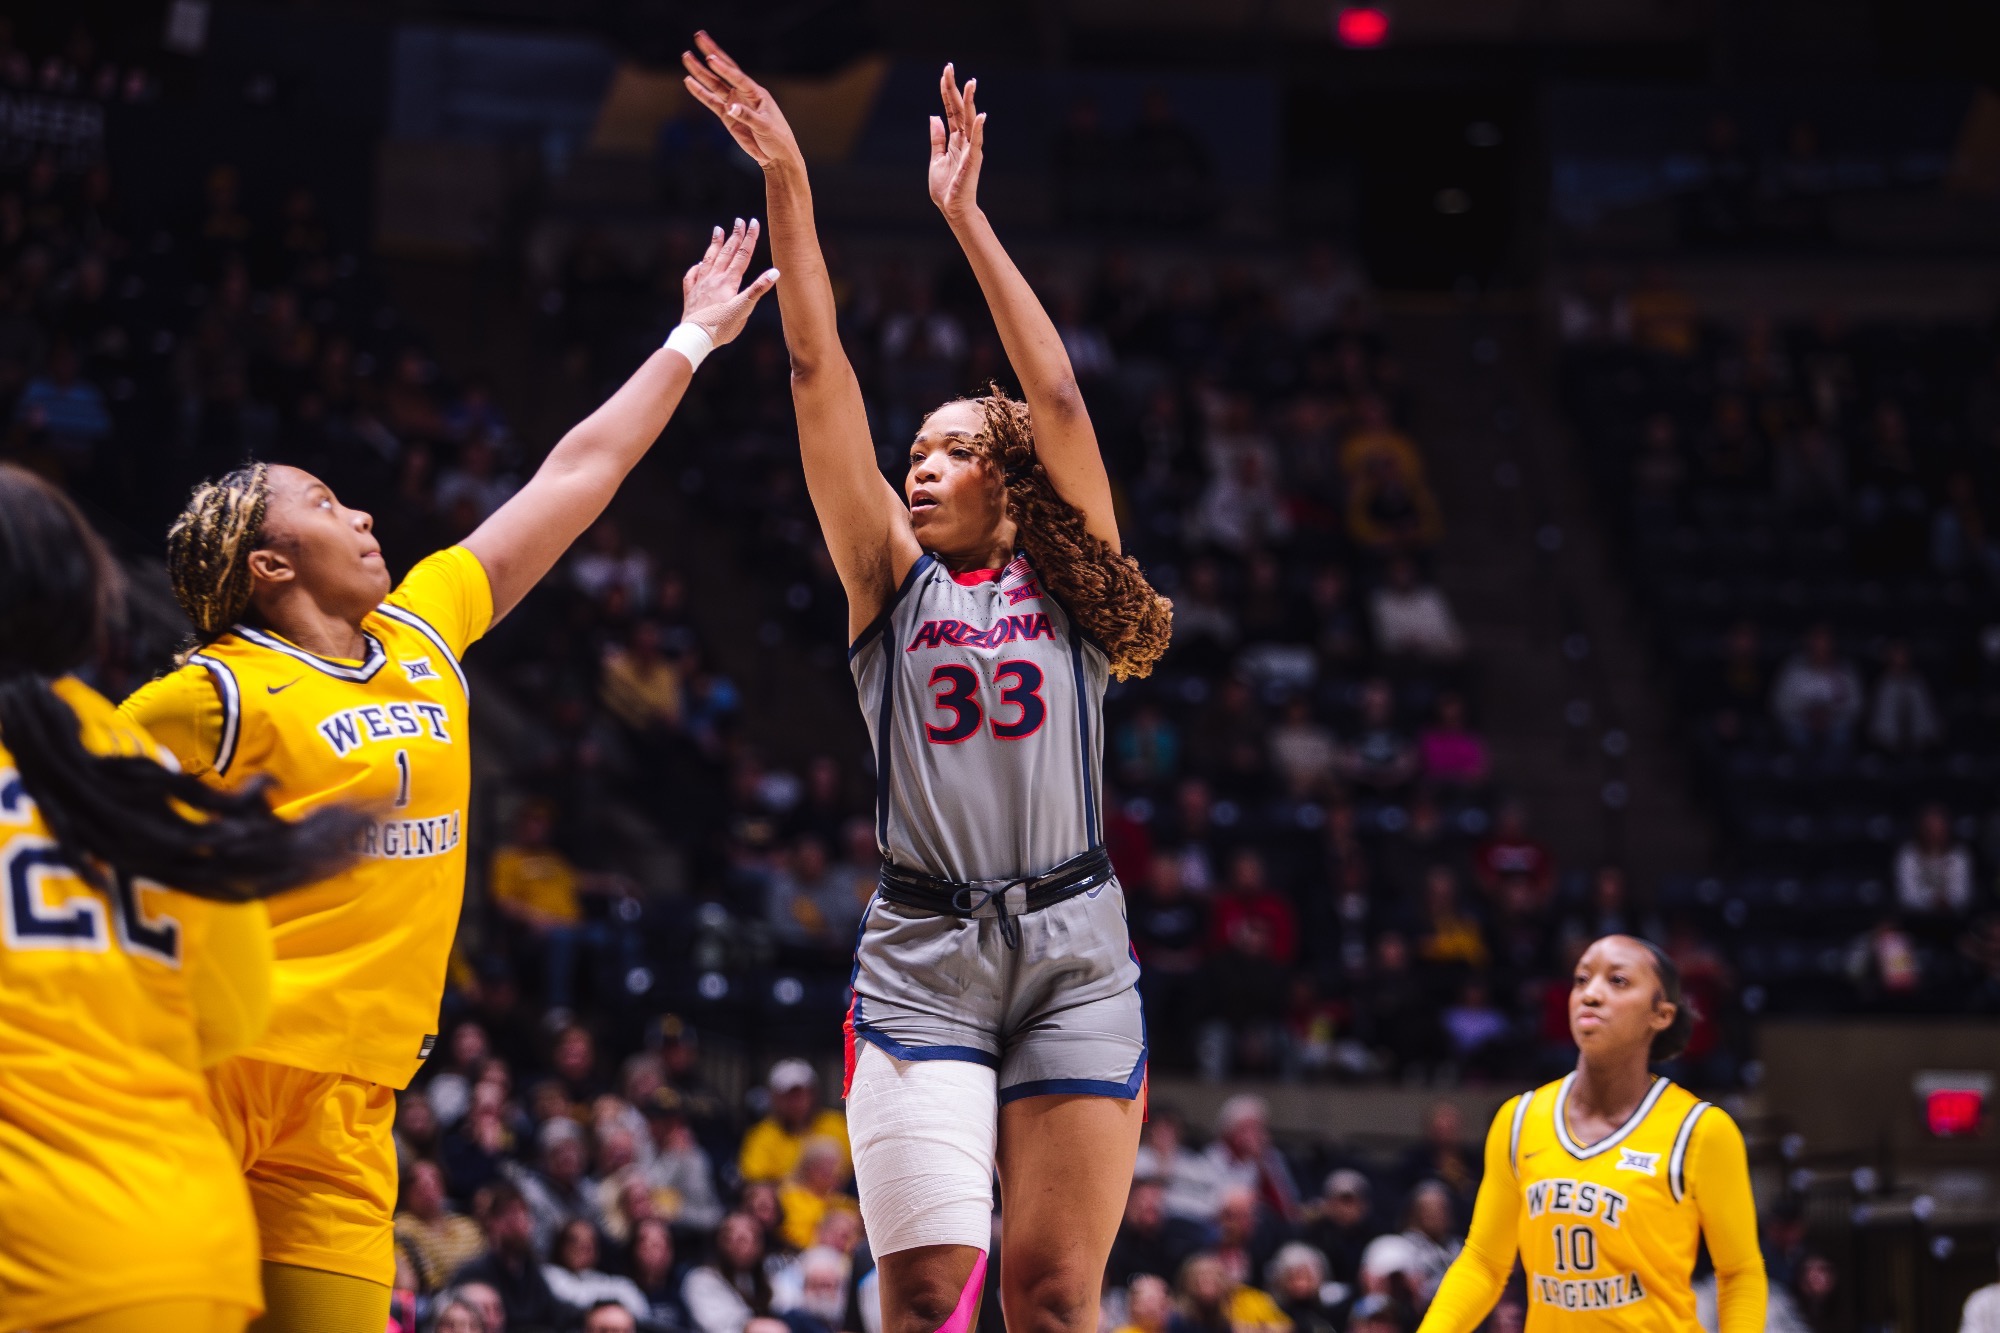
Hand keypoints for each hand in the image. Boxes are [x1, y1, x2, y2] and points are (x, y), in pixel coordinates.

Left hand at [680, 217, 779, 346]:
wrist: (695, 337)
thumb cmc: (721, 326)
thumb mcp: (744, 309)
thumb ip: (758, 289)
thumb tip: (775, 272)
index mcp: (729, 281)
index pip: (742, 255)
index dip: (749, 238)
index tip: (753, 222)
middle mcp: (714, 278)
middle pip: (726, 253)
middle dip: (734, 236)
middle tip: (739, 221)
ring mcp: (700, 285)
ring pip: (709, 259)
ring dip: (715, 244)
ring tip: (718, 229)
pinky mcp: (691, 295)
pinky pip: (692, 276)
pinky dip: (696, 267)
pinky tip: (698, 264)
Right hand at [681, 31, 802, 169]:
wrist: (776, 156)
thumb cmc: (777, 139)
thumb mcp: (765, 127)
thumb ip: (748, 117)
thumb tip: (731, 108)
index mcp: (756, 93)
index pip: (737, 77)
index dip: (724, 68)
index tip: (710, 58)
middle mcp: (744, 94)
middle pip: (724, 71)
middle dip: (711, 53)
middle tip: (698, 37)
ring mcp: (734, 104)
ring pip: (714, 84)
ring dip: (700, 72)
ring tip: (686, 57)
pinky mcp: (727, 116)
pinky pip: (711, 102)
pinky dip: (700, 92)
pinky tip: (689, 81)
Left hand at [928, 63, 984, 223]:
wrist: (952, 208)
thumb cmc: (946, 187)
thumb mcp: (936, 158)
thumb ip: (937, 138)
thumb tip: (934, 116)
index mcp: (954, 139)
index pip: (950, 110)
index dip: (947, 91)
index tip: (946, 72)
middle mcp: (964, 140)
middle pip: (959, 109)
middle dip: (955, 89)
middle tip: (950, 68)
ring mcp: (970, 149)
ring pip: (970, 120)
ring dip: (970, 102)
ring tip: (970, 83)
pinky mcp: (973, 160)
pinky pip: (976, 142)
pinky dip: (977, 128)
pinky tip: (979, 115)